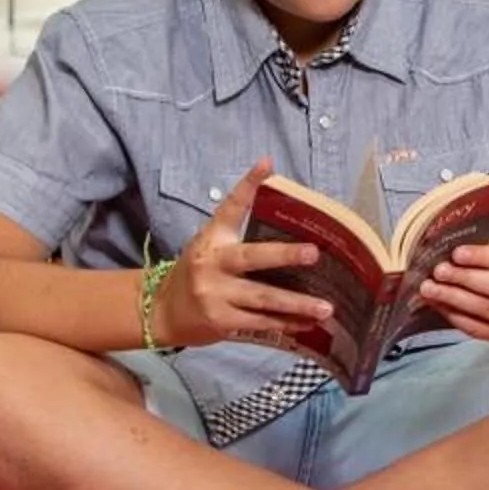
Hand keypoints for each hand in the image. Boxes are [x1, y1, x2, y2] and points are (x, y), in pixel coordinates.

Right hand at [157, 161, 335, 350]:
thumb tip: (284, 218)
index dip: (247, 186)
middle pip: (252, 258)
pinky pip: (261, 323)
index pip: (230, 208)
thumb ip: (238, 232)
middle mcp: (212, 265)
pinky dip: (287, 324)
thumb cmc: (196, 274)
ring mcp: (216, 296)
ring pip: (263, 299)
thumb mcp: (209, 246)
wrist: (161, 312)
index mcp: (211, 240)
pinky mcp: (222, 322)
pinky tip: (310, 324)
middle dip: (284, 256)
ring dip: (297, 304)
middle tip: (314, 253)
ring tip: (327, 308)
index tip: (266, 165)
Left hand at [422, 237, 488, 342]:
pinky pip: (474, 327)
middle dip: (464, 278)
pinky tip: (435, 303)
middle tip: (439, 271)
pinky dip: (452, 314)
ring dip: (453, 298)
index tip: (456, 253)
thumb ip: (483, 250)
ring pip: (484, 308)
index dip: (479, 256)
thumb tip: (448, 245)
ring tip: (429, 288)